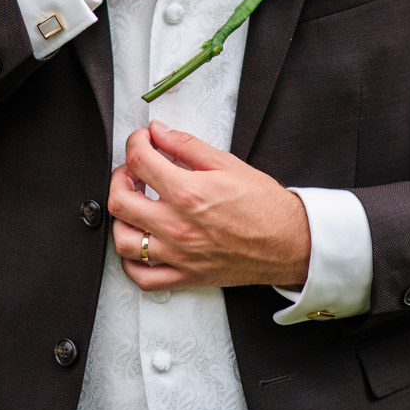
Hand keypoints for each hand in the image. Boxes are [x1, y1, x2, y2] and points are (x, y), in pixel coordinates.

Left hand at [108, 119, 311, 289]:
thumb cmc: (264, 205)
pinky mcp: (185, 276)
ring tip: (135, 206)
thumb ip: (186, 145)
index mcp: (188, 193)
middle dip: (120, 177)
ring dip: (121, 218)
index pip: (139, 161)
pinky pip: (142, 276)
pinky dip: (131, 261)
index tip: (142, 140)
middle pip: (120, 201)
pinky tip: (140, 242)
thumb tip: (158, 132)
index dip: (135, 143)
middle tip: (133, 171)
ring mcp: (178, 255)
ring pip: (123, 240)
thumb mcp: (227, 163)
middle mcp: (177, 226)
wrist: (290, 242)